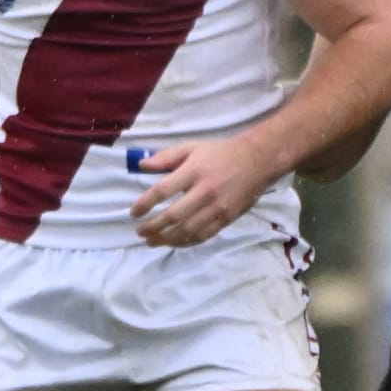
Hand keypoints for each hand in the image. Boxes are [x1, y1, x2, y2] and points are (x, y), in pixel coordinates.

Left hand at [129, 138, 265, 246]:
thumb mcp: (191, 147)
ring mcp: (218, 207)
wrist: (257, 161)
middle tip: (139, 232)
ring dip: (167, 239)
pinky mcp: (228, 218)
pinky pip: (204, 235)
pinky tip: (174, 243)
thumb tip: (142, 164)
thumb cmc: (219, 153)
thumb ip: (166, 157)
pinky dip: (187, 242)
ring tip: (152, 241)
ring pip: (189, 230)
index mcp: (193, 171)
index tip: (133, 213)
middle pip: (174, 215)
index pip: (163, 190)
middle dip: (154, 226)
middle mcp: (205, 191)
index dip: (145, 203)